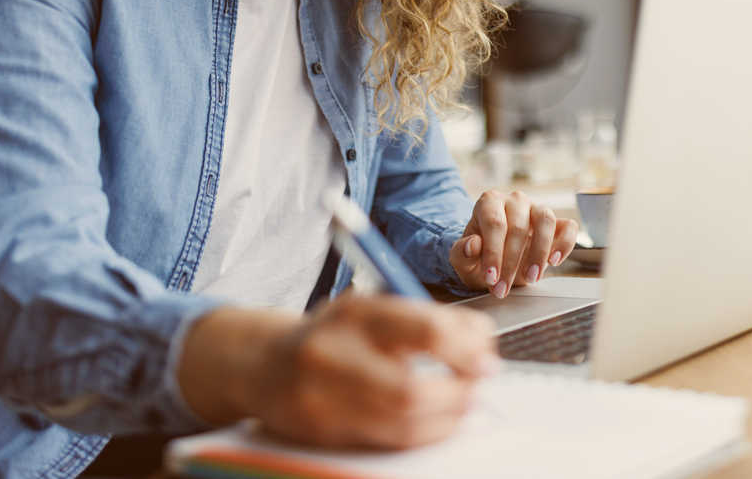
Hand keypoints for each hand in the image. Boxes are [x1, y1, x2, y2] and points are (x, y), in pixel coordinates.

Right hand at [177, 295, 497, 448]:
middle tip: (478, 386)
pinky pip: (386, 442)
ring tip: (463, 404)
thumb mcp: (371, 309)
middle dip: (458, 393)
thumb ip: (423, 319)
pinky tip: (436, 421)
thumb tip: (481, 339)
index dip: (466, 349)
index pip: (424, 331)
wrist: (265, 365)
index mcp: (353, 312)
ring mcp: (322, 399)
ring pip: (402, 423)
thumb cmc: (333, 333)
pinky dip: (422, 433)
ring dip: (447, 418)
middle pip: (412, 389)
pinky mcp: (322, 433)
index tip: (486, 356)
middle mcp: (333, 354)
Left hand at [449, 189, 577, 297]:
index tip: (490, 278)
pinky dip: (565, 243)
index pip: (494, 223)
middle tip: (503, 289)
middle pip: (518, 227)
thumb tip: (473, 244)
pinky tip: (554, 262)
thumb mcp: (462, 259)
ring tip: (531, 278)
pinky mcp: (556, 222)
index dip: (493, 253)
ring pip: (545, 220)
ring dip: (539, 252)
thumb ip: (461, 252)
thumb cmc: (477, 257)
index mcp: (488, 202)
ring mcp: (536, 208)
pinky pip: (568, 227)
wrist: (494, 260)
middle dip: (511, 263)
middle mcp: (514, 200)